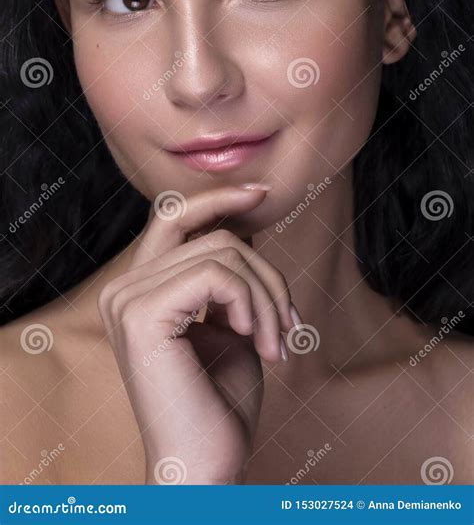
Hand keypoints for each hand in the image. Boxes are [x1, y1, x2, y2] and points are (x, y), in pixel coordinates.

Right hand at [97, 185, 295, 484]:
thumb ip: (227, 276)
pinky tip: (256, 340)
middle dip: (267, 275)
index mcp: (137, 289)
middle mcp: (122, 288)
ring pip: (225, 252)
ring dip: (269, 297)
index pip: (173, 216)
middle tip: (290, 324)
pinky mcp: (142, 314)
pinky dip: (254, 304)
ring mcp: (127, 299)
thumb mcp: (230, 323)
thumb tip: (244, 228)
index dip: (217, 198)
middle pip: (214, 236)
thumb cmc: (220, 401)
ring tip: (278, 343)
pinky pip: (219, 274)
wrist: (205, 463)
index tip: (262, 193)